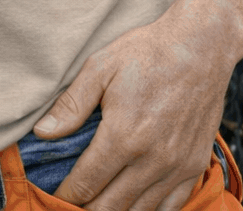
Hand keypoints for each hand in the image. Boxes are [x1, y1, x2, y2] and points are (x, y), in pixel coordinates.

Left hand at [31, 0, 242, 209]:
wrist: (200, 47)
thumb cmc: (145, 53)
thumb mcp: (100, 68)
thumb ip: (71, 105)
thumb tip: (42, 133)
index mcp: (123, 136)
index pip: (86, 184)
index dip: (66, 197)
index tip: (53, 198)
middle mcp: (151, 160)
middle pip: (110, 207)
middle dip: (86, 210)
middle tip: (71, 206)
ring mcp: (177, 167)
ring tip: (97, 206)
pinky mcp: (195, 166)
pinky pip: (171, 208)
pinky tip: (133, 207)